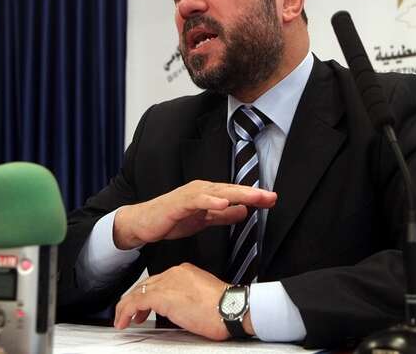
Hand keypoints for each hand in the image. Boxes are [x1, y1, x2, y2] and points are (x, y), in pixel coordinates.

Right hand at [113, 180, 275, 248]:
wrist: (142, 224)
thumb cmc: (172, 219)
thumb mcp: (203, 220)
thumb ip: (223, 216)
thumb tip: (243, 212)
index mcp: (209, 195)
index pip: (236, 195)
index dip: (255, 198)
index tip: (273, 200)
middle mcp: (202, 191)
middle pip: (231, 191)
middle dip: (252, 194)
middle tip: (271, 197)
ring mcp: (190, 195)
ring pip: (218, 192)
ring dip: (237, 194)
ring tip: (255, 197)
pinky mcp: (178, 203)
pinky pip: (197, 201)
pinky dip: (210, 201)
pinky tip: (223, 202)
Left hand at [114, 263, 252, 339]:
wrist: (231, 309)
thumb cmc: (224, 308)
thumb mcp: (202, 297)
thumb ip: (186, 298)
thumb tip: (178, 309)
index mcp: (185, 271)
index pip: (159, 280)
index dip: (147, 294)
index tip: (144, 308)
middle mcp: (175, 273)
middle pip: (146, 284)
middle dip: (135, 300)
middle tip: (131, 315)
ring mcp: (168, 283)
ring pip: (138, 292)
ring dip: (127, 307)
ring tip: (123, 319)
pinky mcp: (162, 296)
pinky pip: (136, 302)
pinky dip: (126, 311)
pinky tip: (125, 321)